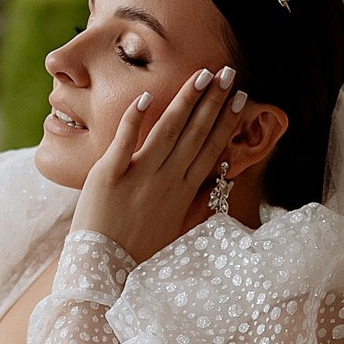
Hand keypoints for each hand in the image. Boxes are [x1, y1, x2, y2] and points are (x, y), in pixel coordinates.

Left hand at [72, 66, 247, 261]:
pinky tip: (147, 97)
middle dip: (213, 101)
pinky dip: (134, 119)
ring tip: (201, 75)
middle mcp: (166, 181)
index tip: (240, 98)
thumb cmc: (140, 252)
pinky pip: (124, 142)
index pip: (211, 149)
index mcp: (184, 192)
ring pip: (167, 131)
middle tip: (227, 73)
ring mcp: (138, 177)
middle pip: (195, 134)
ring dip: (186, 102)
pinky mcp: (108, 176)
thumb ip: (201, 204)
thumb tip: (223, 181)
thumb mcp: (179, 231)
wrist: (104, 271)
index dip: (226, 122)